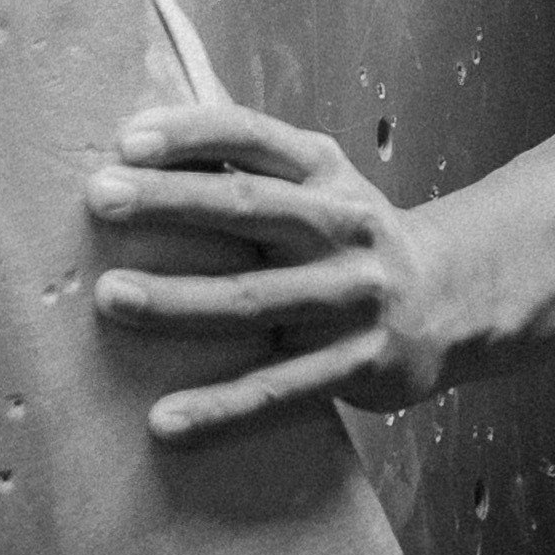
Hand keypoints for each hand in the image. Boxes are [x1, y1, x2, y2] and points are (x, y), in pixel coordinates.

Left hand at [84, 98, 453, 444]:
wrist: (453, 297)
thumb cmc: (348, 239)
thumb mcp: (319, 186)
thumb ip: (250, 171)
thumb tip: (139, 155)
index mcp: (325, 174)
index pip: (255, 137)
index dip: (193, 134)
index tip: (128, 139)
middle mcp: (343, 226)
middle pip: (250, 209)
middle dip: (170, 201)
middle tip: (100, 196)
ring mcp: (354, 298)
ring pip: (255, 300)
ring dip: (178, 299)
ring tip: (110, 296)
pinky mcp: (360, 365)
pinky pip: (281, 389)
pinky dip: (221, 408)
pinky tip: (164, 420)